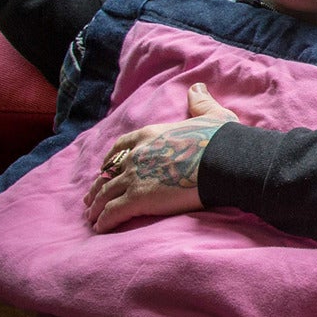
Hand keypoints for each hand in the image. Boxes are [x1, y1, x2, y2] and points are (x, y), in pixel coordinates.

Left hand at [84, 83, 238, 230]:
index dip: (112, 157)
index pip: (122, 146)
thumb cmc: (222, 140)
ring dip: (97, 206)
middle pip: (109, 172)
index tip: (106, 166)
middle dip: (99, 185)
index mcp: (151, 135)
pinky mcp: (138, 199)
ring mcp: (134, 177)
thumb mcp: (212, 116)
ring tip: (92, 216)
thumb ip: (200, 103)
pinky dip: (104, 221)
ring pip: (106, 193)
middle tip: (92, 197)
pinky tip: (100, 228)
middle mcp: (137, 155)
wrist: (224, 161)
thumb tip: (197, 87)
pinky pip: (113, 212)